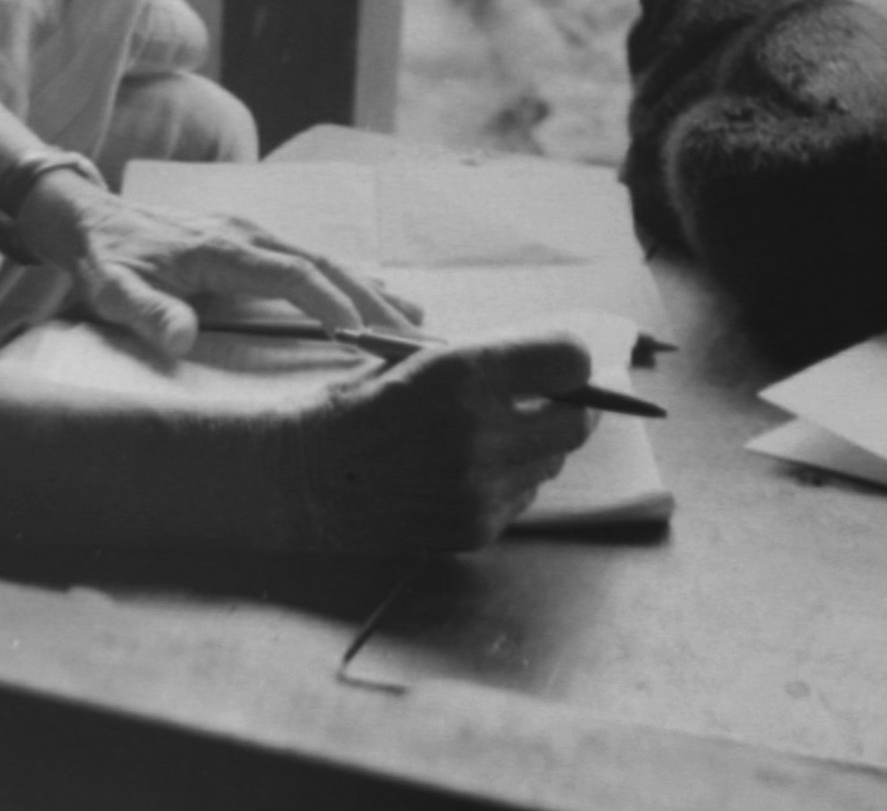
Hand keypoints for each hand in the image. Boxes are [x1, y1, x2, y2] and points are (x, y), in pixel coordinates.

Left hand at [22, 172, 419, 358]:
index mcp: (222, 247)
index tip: (362, 332)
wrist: (88, 218)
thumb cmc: (103, 260)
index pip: (291, 274)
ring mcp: (251, 233)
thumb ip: (145, 312)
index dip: (328, 301)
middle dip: (370, 299)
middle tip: (414, 335)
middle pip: (323, 263)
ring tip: (415, 316)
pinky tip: (371, 292)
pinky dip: (346, 278)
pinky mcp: (249, 239)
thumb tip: (181, 338)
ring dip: (368, 287)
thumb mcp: (111, 289)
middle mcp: (247, 234)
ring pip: (323, 258)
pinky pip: (308, 258)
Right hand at [279, 332, 595, 552]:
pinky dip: (510, 479)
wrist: (309, 475)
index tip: (568, 362)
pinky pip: (523, 495)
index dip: (573, 359)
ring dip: (538, 444)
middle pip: (577, 421)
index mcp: (462, 373)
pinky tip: (471, 468)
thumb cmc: (362, 403)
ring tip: (497, 433)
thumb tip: (558, 364)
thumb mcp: (420, 359)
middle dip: (574, 406)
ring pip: (552, 461)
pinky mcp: (475, 527)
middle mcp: (478, 431)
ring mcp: (478, 486)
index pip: (567, 361)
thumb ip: (489, 362)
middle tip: (560, 399)